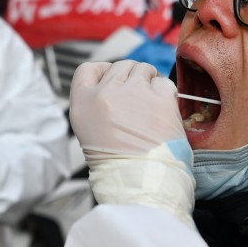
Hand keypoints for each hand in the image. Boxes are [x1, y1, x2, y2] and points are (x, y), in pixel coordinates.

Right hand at [70, 60, 186, 157]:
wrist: (140, 181)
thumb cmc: (115, 161)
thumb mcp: (88, 130)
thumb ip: (96, 103)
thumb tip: (114, 84)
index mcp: (83, 102)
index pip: (88, 69)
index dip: (102, 72)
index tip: (112, 81)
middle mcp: (106, 92)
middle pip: (119, 65)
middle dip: (129, 77)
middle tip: (136, 98)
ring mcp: (134, 91)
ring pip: (143, 68)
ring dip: (148, 81)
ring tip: (150, 103)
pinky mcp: (160, 97)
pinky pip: (163, 81)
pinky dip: (164, 91)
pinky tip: (161, 109)